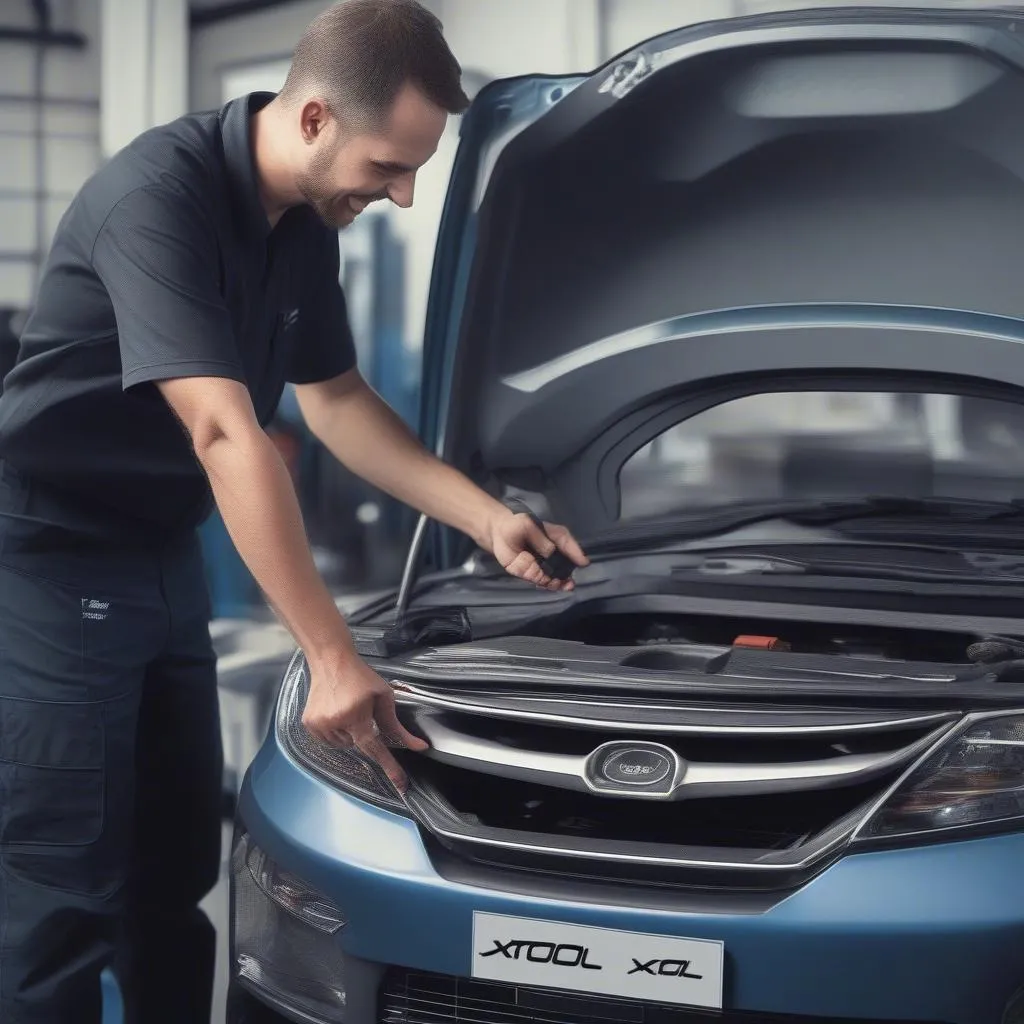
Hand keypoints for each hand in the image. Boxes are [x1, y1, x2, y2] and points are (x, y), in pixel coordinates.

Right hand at [301, 652, 427, 793]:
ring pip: (344, 745)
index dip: (390, 767)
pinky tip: (337, 712)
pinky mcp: (309, 724)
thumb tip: (417, 746)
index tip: (401, 785)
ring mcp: (319, 725)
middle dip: (365, 732)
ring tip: (348, 708)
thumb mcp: (383, 696)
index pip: (375, 748)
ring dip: (351, 733)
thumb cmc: (360, 676)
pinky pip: (329, 740)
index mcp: (355, 715)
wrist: (331, 661)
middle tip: (363, 710)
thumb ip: (396, 725)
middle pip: (359, 745)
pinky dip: (337, 732)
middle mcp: (335, 723)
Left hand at [486, 508, 589, 590]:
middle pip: (565, 566)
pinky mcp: (532, 573)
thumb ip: (540, 540)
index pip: (570, 546)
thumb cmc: (516, 525)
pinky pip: (541, 581)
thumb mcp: (528, 526)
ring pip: (555, 577)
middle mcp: (554, 554)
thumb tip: (550, 554)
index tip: (584, 563)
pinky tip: (545, 584)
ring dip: (557, 583)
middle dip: (567, 576)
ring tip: (556, 584)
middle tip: (568, 583)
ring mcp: (544, 565)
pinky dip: (545, 584)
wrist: (498, 534)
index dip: (577, 555)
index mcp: (556, 538)